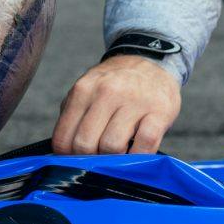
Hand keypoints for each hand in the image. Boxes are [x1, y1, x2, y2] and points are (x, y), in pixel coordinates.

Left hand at [52, 56, 181, 155]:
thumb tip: (63, 153)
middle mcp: (107, 92)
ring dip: (114, 158)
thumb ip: (73, 117)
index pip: (63, 138)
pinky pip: (144, 145)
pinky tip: (136, 153)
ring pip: (112, 146)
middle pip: (85, 145)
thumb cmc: (115, 85)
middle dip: (90, 160)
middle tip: (99, 158)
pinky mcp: (159, 112)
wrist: (151, 62)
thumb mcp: (87, 90)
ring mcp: (134, 101)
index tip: (77, 161)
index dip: (67, 157)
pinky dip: (138, 157)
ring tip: (119, 152)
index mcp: (83, 90)